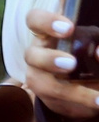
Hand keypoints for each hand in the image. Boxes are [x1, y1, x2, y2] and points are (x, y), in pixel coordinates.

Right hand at [25, 5, 98, 119]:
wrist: (85, 82)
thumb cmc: (87, 53)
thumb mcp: (95, 42)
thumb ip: (97, 43)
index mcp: (47, 34)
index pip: (35, 20)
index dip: (45, 22)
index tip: (68, 27)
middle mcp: (38, 54)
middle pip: (30, 54)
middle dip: (49, 60)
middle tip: (72, 64)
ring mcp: (38, 76)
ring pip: (40, 82)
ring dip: (67, 90)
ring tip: (96, 97)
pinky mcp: (45, 95)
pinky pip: (58, 100)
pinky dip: (82, 100)